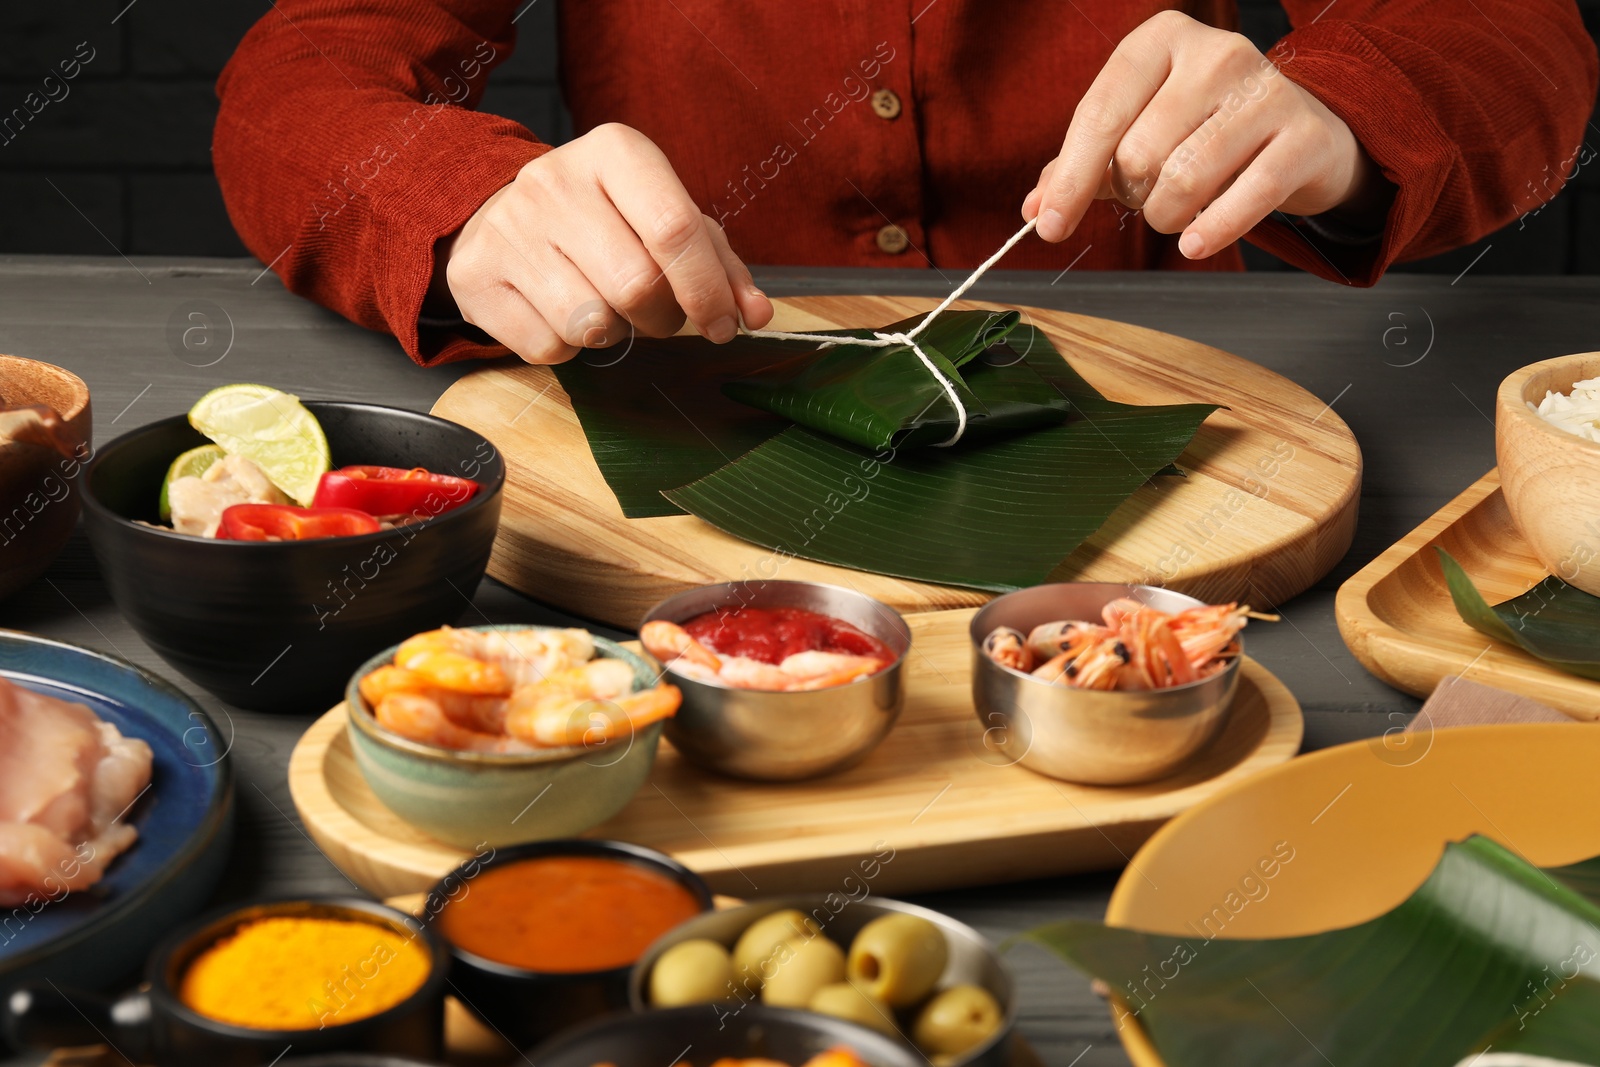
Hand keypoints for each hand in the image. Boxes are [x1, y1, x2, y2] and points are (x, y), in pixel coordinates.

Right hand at [439, 123, 772, 363]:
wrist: (496, 214)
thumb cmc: (602, 221)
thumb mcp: (662, 218)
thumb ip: (717, 263)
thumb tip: (755, 315)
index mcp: (615, 153)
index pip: (675, 229)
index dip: (708, 289)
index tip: (723, 324)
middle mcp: (555, 180)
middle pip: (637, 286)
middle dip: (662, 318)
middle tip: (657, 315)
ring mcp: (509, 228)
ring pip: (592, 323)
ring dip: (614, 334)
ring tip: (605, 308)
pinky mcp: (476, 276)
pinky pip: (548, 346)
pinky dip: (568, 348)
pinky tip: (561, 313)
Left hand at [1023, 10, 1387, 258]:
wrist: (1301, 132)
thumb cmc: (1203, 130)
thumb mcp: (1138, 132)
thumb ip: (1082, 166)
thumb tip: (1035, 210)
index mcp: (1162, 39)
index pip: (1100, 113)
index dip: (1070, 179)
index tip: (1050, 226)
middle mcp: (1217, 53)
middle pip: (1139, 154)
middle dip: (1133, 195)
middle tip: (1150, 195)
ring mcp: (1266, 91)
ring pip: (1184, 179)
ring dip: (1167, 216)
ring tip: (1177, 210)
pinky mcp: (1304, 137)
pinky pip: (1244, 199)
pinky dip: (1211, 231)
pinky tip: (1197, 243)